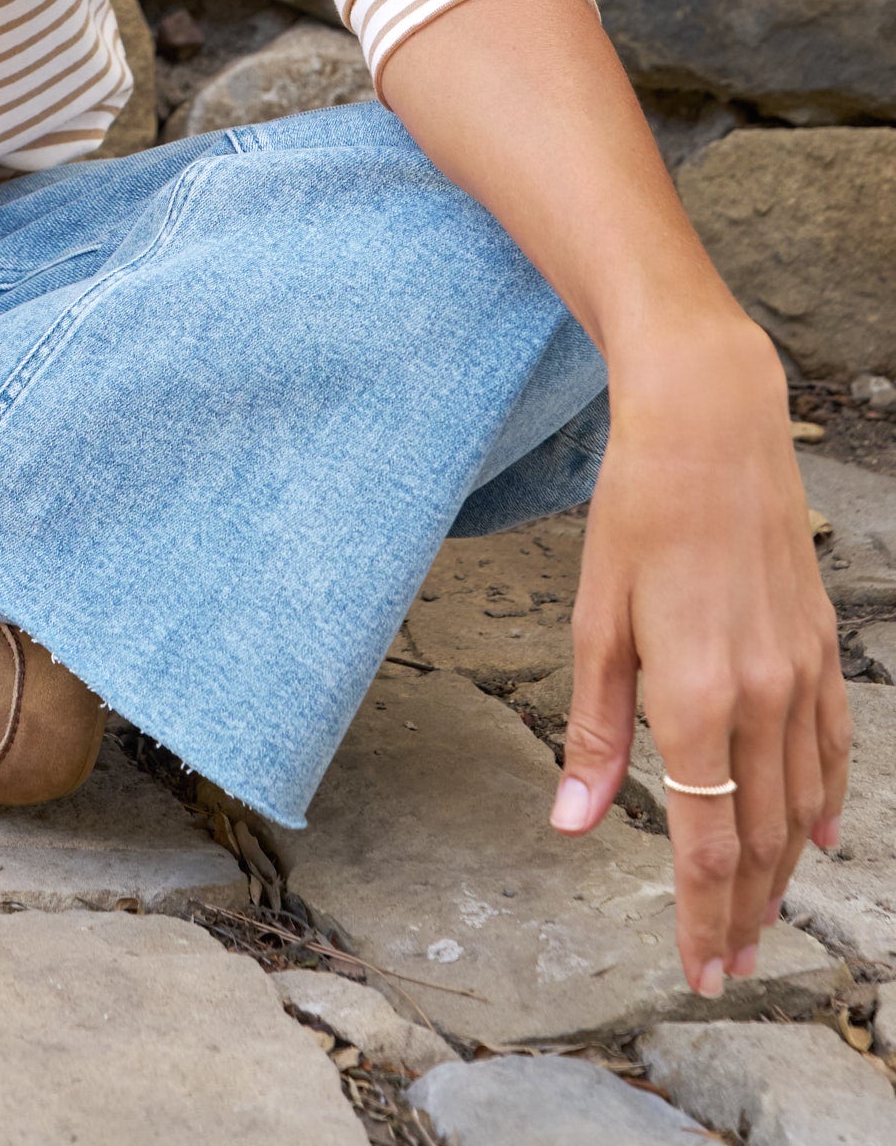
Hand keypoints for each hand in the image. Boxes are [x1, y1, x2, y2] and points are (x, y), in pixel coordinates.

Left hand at [551, 322, 848, 994]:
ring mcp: (801, 675)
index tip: (699, 972)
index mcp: (695, 699)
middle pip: (759, 838)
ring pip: (800, 804)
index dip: (702, 918)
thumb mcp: (594, 620)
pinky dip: (824, 801)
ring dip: (782, 870)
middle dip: (743, 913)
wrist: (711, 430)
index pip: (704, 843)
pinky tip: (818, 836)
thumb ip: (592, 731)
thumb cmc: (636, 515)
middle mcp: (761, 699)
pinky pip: (831, 748)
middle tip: (726, 967)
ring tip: (760, 920)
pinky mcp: (822, 648)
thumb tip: (570, 824)